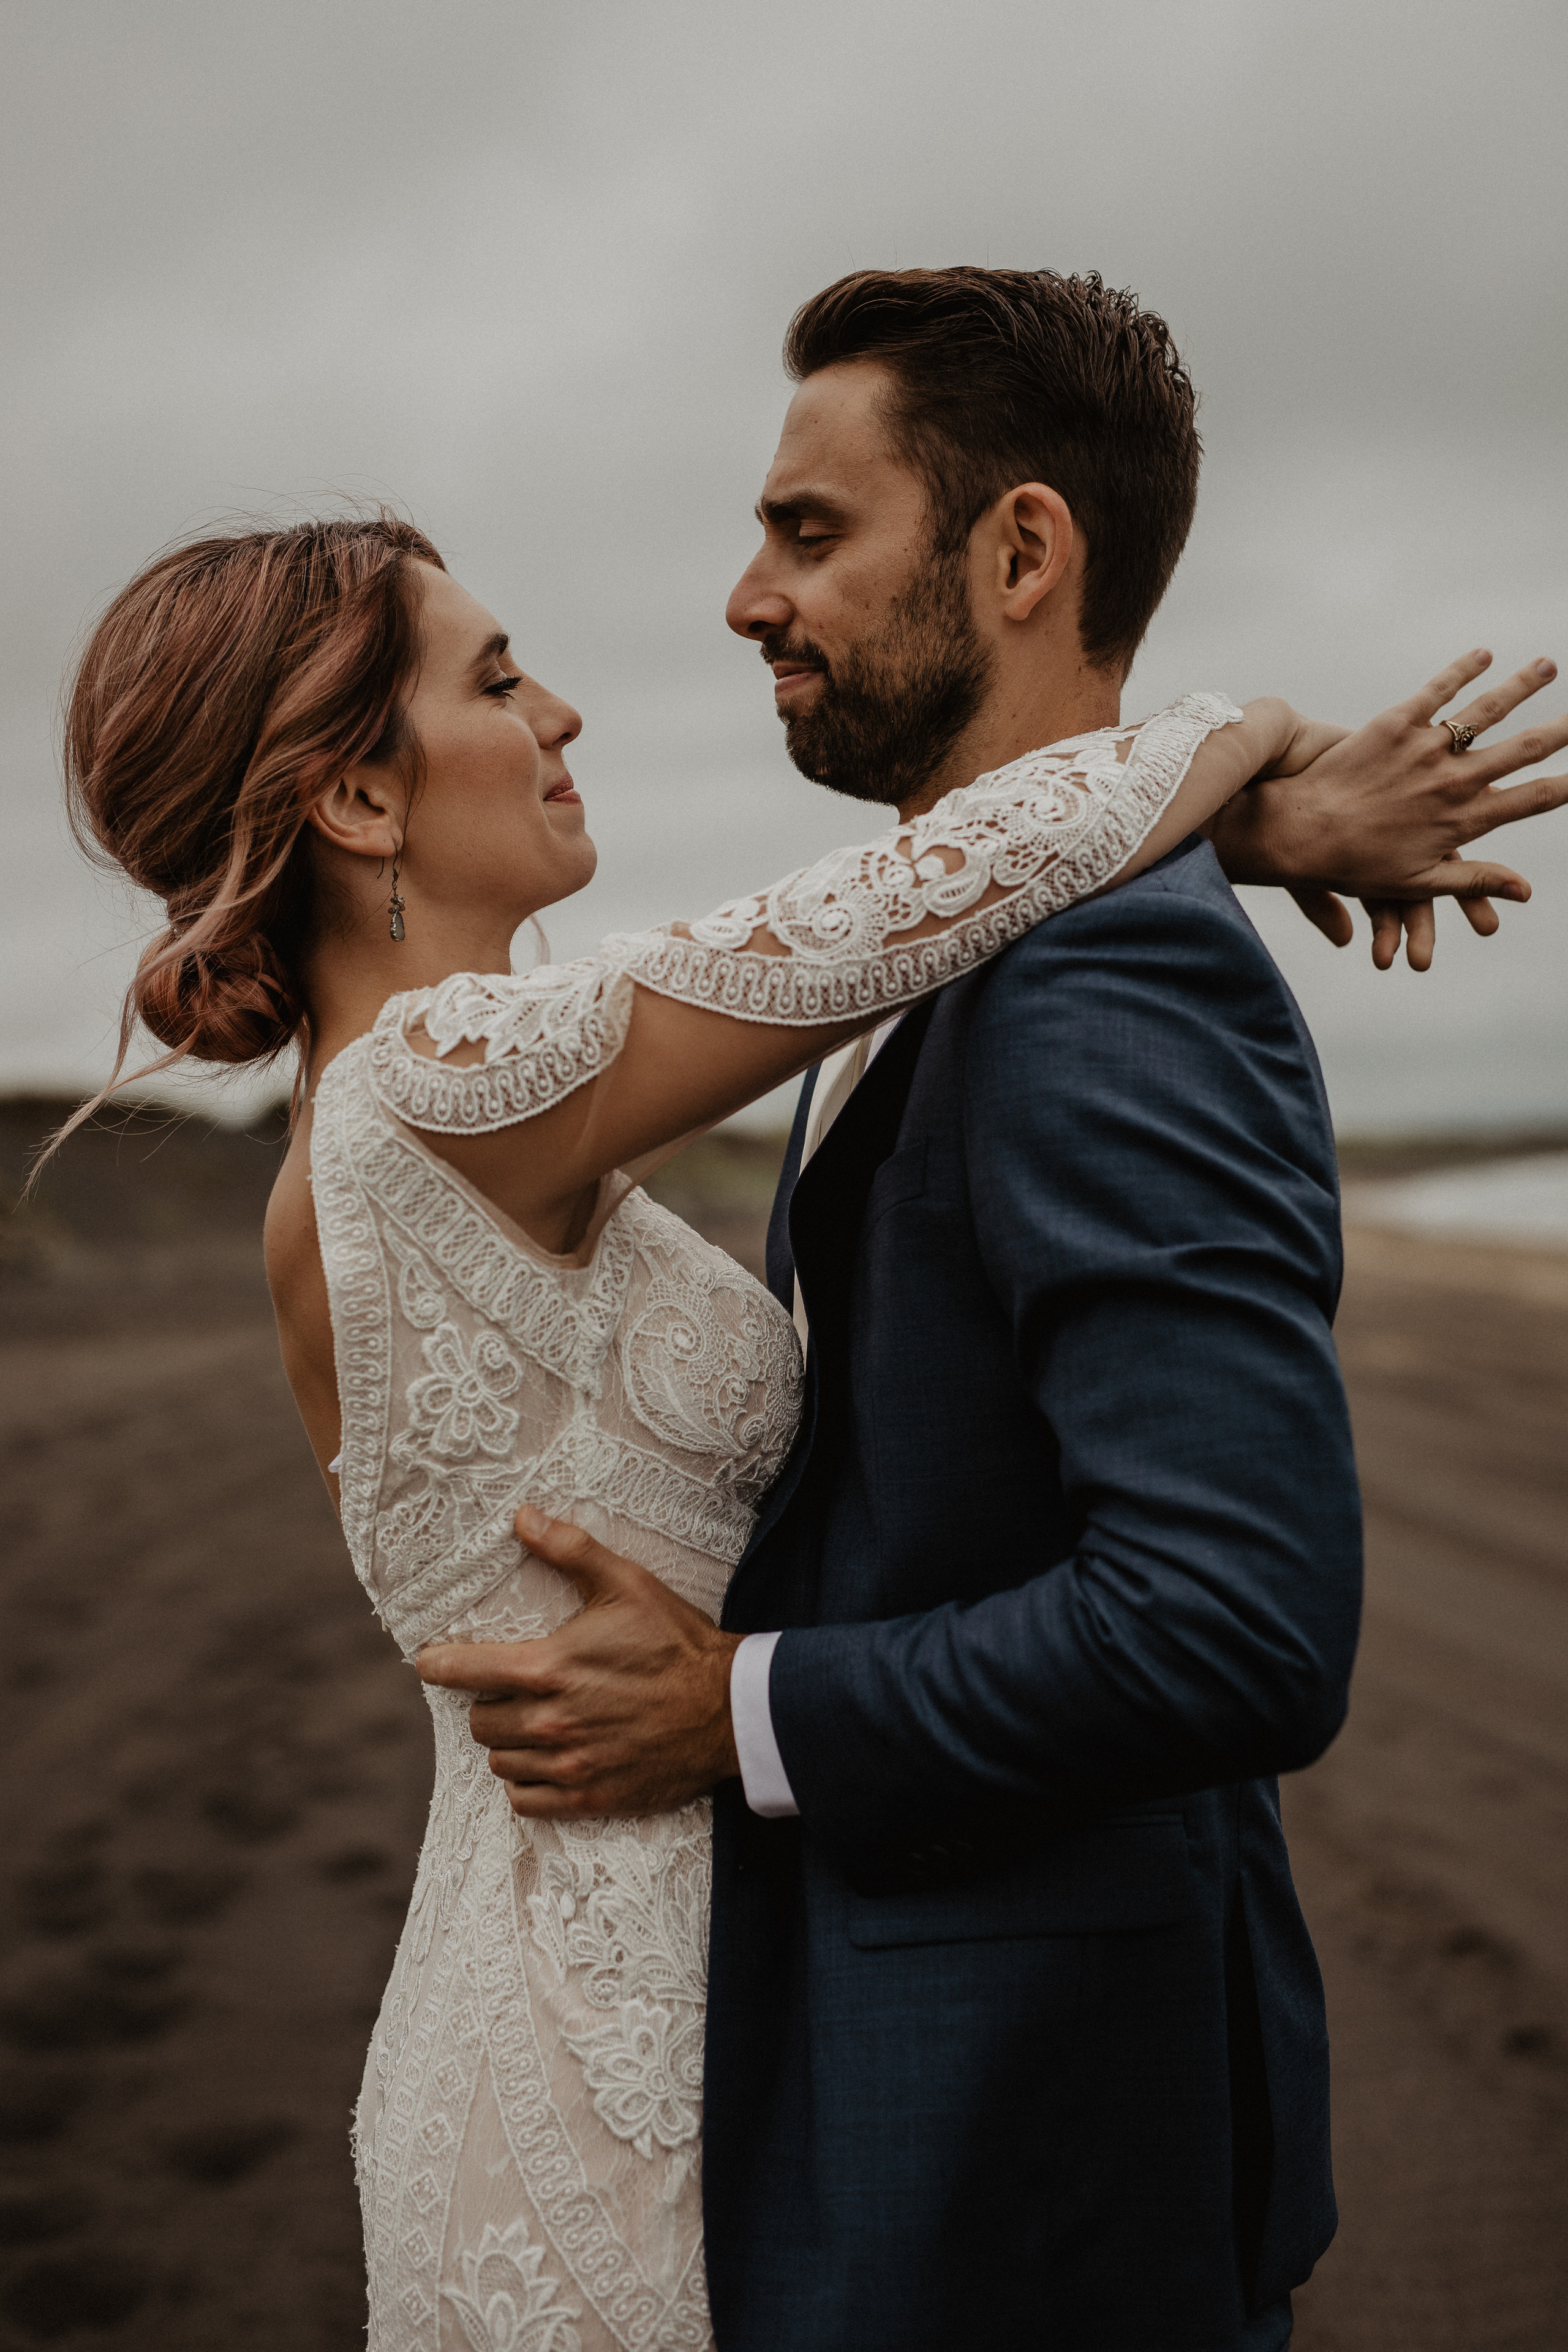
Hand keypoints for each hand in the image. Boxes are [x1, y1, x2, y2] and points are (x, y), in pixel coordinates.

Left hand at [416, 1507, 740, 1816]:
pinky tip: (545, 1760)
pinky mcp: (589, 1796)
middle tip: (514, 1689)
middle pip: (480, 1722)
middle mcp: (550, 1722)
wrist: (729, 1709)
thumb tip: (522, 1517)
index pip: (463, 1672)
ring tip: (534, 1723)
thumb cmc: (677, 1643)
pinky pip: (525, 1799)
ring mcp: (569, 1764)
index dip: (438, 1665)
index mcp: (550, 1668)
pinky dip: (526, 1782)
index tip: (432, 1661)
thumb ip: (570, 1549)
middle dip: (489, 1703)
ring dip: (509, 1742)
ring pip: (500, 1761)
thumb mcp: (627, 1584)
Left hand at [1212, 650, 1567, 967]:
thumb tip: (1526, 890)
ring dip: (1523, 686)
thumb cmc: (1356, 866)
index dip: (1566, 785)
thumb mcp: (1420, 883)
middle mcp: (1454, 780)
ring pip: (1487, 710)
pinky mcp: (1396, 723)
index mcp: (1464, 820)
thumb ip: (1476, 879)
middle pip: (1524, 748)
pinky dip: (1463, 669)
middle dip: (1561, 730)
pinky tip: (1484, 654)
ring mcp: (1427, 748)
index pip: (1532, 798)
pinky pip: (1438, 689)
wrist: (1300, 834)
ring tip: (1548, 667)